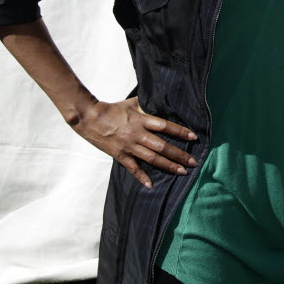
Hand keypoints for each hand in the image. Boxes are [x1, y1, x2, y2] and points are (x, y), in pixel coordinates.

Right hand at [72, 97, 197, 188]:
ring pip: (152, 158)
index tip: (194, 137)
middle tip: (194, 162)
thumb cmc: (112, 109)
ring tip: (182, 172)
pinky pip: (133, 168)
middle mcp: (138, 134)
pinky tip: (151, 185)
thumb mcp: (133, 103)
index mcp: (142, 120)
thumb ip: (148, 104)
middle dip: (180, 155)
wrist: (89, 118)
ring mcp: (129, 146)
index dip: (181, 132)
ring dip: (168, 166)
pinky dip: (142, 177)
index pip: (166, 126)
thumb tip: (164, 99)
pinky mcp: (119, 155)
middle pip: (162, 146)